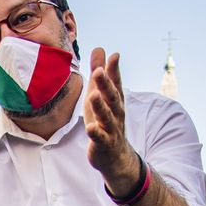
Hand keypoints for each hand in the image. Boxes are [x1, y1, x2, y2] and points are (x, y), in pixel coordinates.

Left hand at [82, 48, 138, 190]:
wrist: (115, 157)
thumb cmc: (105, 121)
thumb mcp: (100, 96)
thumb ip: (100, 73)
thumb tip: (99, 48)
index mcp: (114, 101)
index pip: (116, 84)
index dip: (114, 70)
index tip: (114, 55)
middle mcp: (115, 113)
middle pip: (112, 98)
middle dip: (106, 84)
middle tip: (99, 70)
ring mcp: (111, 129)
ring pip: (107, 117)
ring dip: (101, 106)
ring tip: (93, 95)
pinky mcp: (104, 144)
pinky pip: (100, 138)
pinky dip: (96, 133)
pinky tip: (90, 127)